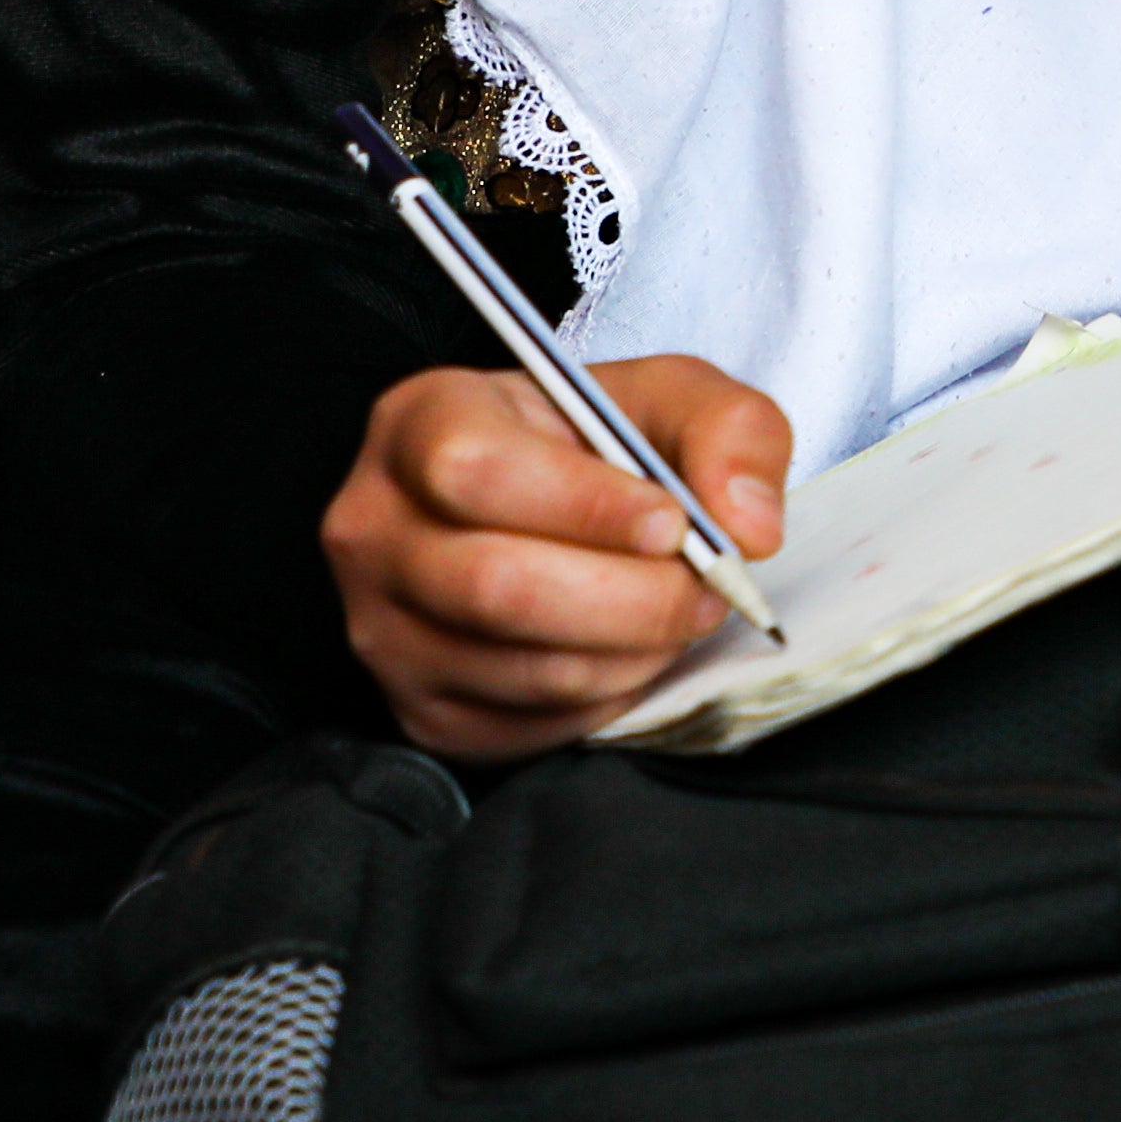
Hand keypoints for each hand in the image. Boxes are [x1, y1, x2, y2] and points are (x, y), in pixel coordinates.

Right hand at [324, 353, 793, 760]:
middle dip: (636, 598)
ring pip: (527, 667)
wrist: (551, 516)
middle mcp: (374, 527)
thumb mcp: (674, 399)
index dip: (588, 507)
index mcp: (419, 423)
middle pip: (500, 586)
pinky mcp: (421, 708)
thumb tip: (746, 524)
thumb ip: (731, 430)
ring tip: (675, 612)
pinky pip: (531, 722)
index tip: (672, 523)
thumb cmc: (602, 449)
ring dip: (634, 651)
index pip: (477, 470)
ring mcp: (383, 627)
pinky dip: (608, 695)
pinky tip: (627, 647)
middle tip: (705, 586)